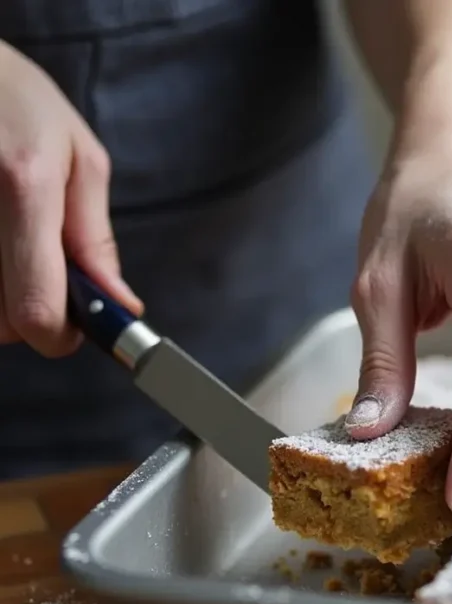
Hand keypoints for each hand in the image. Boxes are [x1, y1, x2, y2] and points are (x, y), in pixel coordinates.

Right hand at [0, 41, 141, 355]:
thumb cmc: (13, 99)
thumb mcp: (77, 158)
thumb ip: (95, 240)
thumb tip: (118, 305)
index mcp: (23, 186)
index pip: (35, 310)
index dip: (59, 334)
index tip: (71, 326)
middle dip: (26, 316)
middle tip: (35, 275)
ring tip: (6, 251)